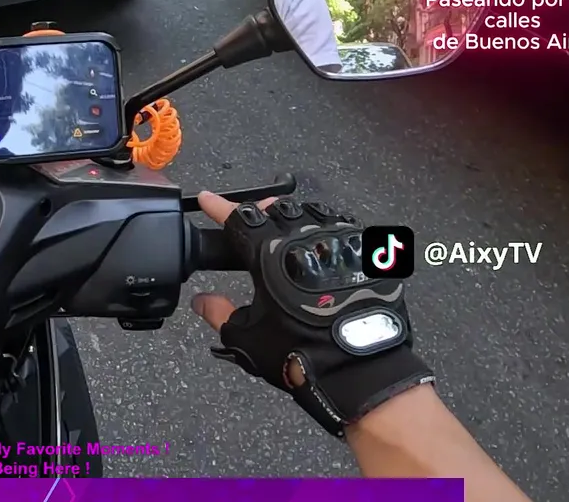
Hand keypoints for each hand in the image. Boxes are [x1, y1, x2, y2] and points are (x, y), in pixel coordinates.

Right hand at [188, 191, 434, 436]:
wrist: (360, 370)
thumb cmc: (299, 353)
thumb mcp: (246, 337)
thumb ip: (219, 314)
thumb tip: (201, 301)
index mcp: (270, 256)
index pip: (237, 220)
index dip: (218, 207)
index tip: (207, 199)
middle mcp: (304, 239)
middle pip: (276, 208)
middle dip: (258, 208)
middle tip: (249, 216)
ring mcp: (339, 243)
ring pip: (311, 211)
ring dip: (293, 215)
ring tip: (286, 226)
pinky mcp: (366, 254)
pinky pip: (342, 226)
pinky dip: (325, 227)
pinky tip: (322, 241)